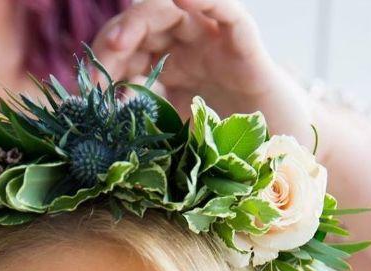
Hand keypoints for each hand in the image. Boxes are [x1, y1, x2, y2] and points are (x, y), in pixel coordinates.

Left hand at [90, 0, 322, 156]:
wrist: (281, 156)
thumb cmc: (231, 152)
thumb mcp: (176, 144)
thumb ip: (146, 134)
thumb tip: (98, 145)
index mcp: (170, 67)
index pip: (129, 51)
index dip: (106, 64)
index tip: (88, 92)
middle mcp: (189, 45)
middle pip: (144, 24)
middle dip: (116, 40)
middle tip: (100, 68)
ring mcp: (215, 39)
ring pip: (175, 7)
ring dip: (142, 17)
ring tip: (122, 39)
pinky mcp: (244, 43)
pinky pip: (226, 9)